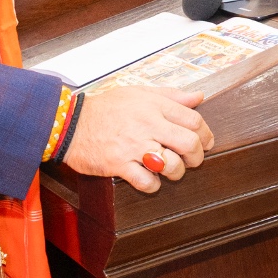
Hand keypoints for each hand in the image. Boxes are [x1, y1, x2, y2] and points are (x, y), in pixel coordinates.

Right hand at [63, 86, 214, 194]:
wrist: (71, 123)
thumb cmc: (105, 107)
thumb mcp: (139, 93)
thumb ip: (171, 95)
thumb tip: (199, 96)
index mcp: (154, 106)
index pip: (193, 120)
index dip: (205, 133)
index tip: (206, 141)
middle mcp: (147, 124)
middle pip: (188, 143)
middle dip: (197, 155)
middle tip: (194, 160)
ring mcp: (133, 145)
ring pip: (171, 165)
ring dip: (177, 171)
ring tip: (171, 170)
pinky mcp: (119, 164)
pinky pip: (147, 181)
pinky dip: (154, 185)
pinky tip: (151, 179)